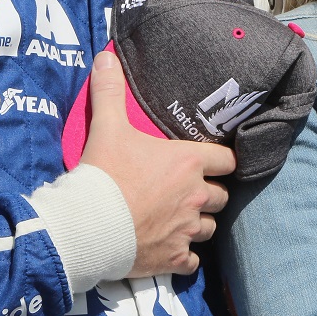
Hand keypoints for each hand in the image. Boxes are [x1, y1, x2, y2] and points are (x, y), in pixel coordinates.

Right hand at [80, 50, 235, 276]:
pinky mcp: (175, 259)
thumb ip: (110, 90)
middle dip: (210, 192)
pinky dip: (185, 255)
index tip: (211, 161)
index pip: (228, 160)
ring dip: (199, 222)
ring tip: (180, 218)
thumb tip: (105, 55)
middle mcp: (196, 196)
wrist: (89, 225)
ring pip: (211, 227)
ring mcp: (187, 230)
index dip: (221, 160)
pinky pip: (193, 260)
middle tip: (190, 189)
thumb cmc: (104, 173)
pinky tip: (171, 249)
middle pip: (222, 195)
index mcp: (188, 163)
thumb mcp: (107, 126)